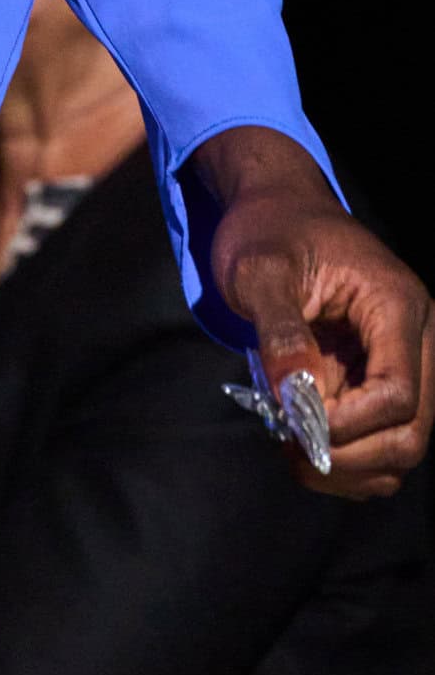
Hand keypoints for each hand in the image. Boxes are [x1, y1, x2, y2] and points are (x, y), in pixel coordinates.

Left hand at [187, 126, 433, 498]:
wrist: (277, 209)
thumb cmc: (269, 230)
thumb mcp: (260, 269)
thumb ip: (280, 330)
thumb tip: (295, 396)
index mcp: (396, 307)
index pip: (397, 394)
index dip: (348, 424)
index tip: (293, 420)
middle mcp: (414, 341)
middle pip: (412, 433)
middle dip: (349, 454)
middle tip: (289, 444)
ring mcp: (402, 364)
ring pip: (401, 447)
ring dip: (348, 465)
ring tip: (290, 444)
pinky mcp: (379, 380)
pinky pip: (380, 441)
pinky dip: (345, 457)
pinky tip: (299, 440)